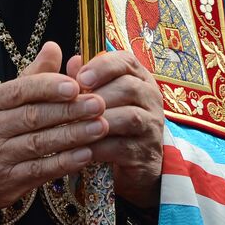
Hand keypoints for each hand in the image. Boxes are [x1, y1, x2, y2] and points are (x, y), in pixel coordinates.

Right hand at [0, 41, 105, 215]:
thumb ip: (31, 76)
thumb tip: (54, 47)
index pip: (19, 91)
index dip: (48, 87)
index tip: (75, 85)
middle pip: (33, 117)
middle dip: (69, 110)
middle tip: (99, 104)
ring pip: (39, 144)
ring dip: (73, 135)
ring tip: (100, 127)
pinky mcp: (8, 183)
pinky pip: (40, 172)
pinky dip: (64, 163)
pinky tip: (86, 154)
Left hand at [69, 50, 164, 207]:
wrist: (135, 163)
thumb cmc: (114, 122)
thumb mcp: (103, 97)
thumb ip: (88, 79)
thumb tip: (74, 62)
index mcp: (140, 78)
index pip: (127, 61)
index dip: (103, 66)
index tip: (80, 78)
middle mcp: (150, 99)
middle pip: (129, 87)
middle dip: (98, 95)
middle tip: (74, 105)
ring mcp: (151, 126)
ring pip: (129, 117)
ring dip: (98, 121)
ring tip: (74, 126)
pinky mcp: (144, 152)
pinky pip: (121, 147)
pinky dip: (98, 147)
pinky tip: (79, 148)